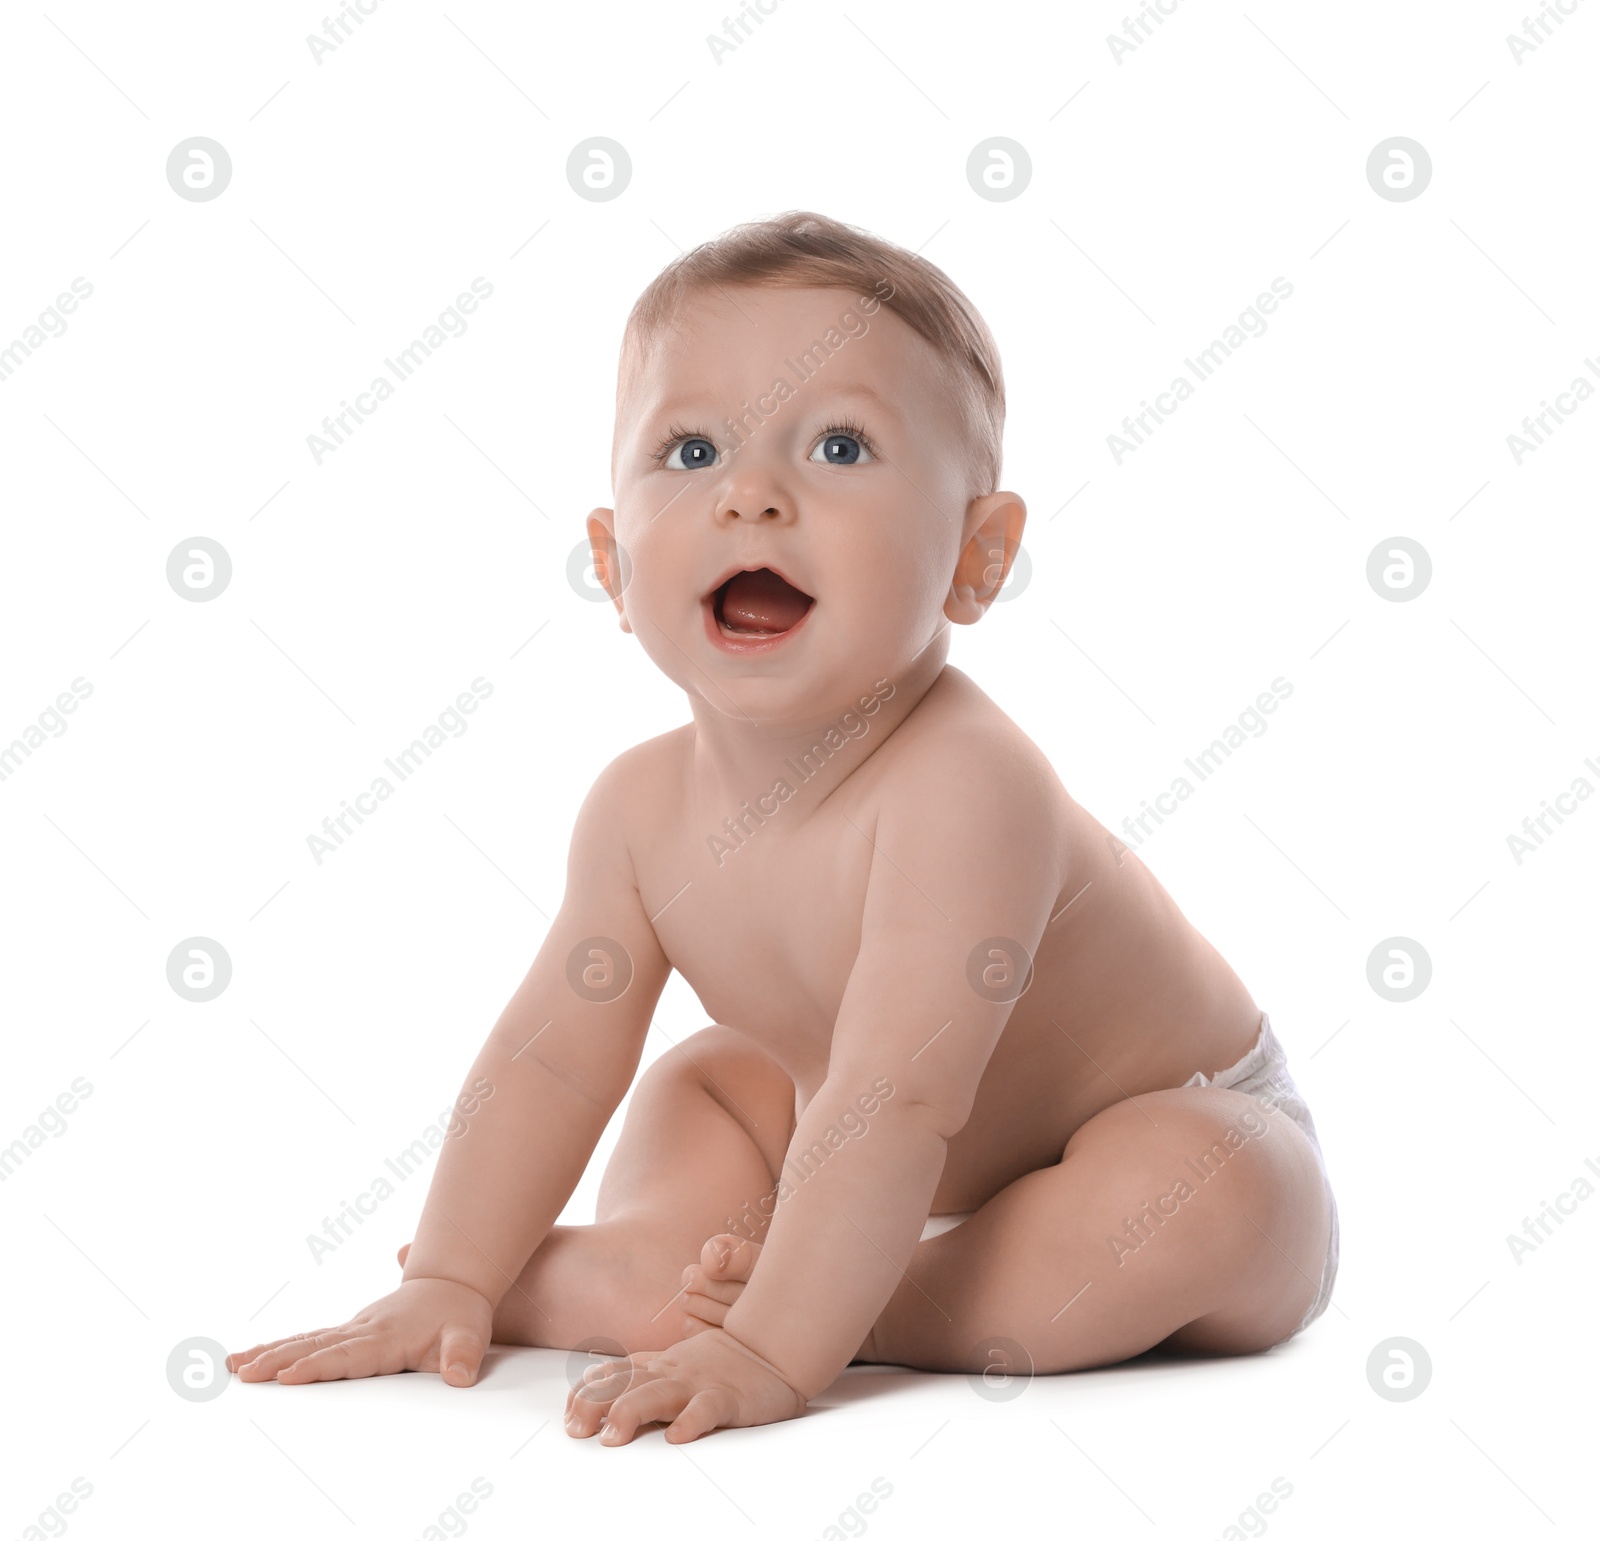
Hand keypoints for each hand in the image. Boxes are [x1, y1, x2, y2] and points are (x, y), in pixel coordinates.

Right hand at [226, 1277, 493, 1386]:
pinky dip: (281, 1347)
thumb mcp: (470, 1334)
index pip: (348, 1355)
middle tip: (243, 1373)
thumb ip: (463, 1354)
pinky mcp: (349, 1330)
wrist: (454, 1283)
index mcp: (387, 1335)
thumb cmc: (460, 1313)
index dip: (318, 1366)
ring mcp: (354, 1327)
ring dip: (271, 1352)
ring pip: (306, 1340)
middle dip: (279, 1360)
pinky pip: (310, 1339)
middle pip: (315, 1346)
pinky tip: (254, 1356)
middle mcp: (364, 1328)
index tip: (288, 1376)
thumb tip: (460, 1376)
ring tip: (234, 1365)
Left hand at [564, 1326, 806, 1445]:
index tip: (568, 1414)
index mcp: (658, 1366)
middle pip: (625, 1384)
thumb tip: (595, 1385)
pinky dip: (691, 1422)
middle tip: (576, 1429)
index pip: (613, 1375)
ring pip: (658, 1394)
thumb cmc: (721, 1361)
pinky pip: (707, 1409)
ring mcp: (698, 1383)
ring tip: (612, 1436)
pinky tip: (677, 1437)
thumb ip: (641, 1374)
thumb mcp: (675, 1365)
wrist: (771, 1346)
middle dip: (595, 1404)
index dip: (586, 1393)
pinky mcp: (727, 1397)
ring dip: (631, 1412)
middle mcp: (671, 1373)